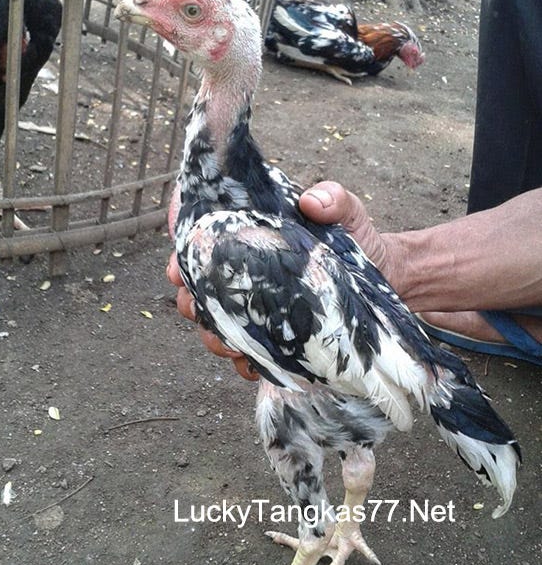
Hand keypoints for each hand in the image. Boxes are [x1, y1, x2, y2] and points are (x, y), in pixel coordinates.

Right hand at [167, 181, 387, 380]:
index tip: (178, 270)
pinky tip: (253, 365)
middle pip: (197, 292)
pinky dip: (244, 363)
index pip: (202, 247)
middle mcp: (247, 276)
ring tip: (230, 344)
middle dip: (192, 303)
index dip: (182, 259)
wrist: (386, 279)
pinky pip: (246, 357)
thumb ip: (334, 199)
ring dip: (214, 338)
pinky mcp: (274, 340)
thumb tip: (313, 201)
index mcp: (251, 241)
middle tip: (199, 310)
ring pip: (215, 327)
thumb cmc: (359, 242)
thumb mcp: (349, 214)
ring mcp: (258, 310)